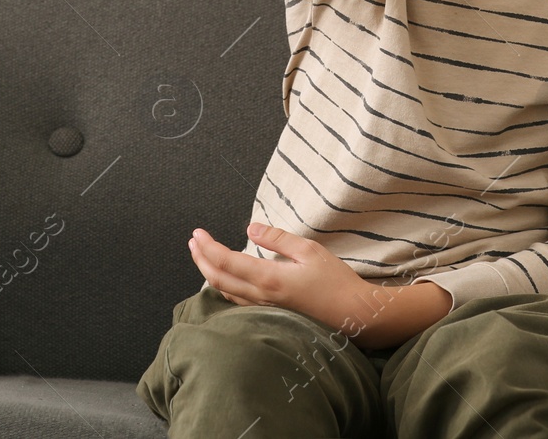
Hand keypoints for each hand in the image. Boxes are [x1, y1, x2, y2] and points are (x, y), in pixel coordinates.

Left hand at [189, 222, 380, 340]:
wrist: (355, 316)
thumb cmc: (336, 282)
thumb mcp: (310, 250)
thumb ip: (278, 239)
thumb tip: (250, 230)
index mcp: (269, 278)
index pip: (226, 262)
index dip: (207, 247)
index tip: (197, 233)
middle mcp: (262, 297)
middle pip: (218, 279)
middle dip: (200, 259)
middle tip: (192, 242)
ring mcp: (266, 310)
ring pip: (225, 293)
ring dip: (209, 273)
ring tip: (202, 256)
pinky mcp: (272, 315)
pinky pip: (238, 301)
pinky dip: (224, 286)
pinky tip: (225, 278)